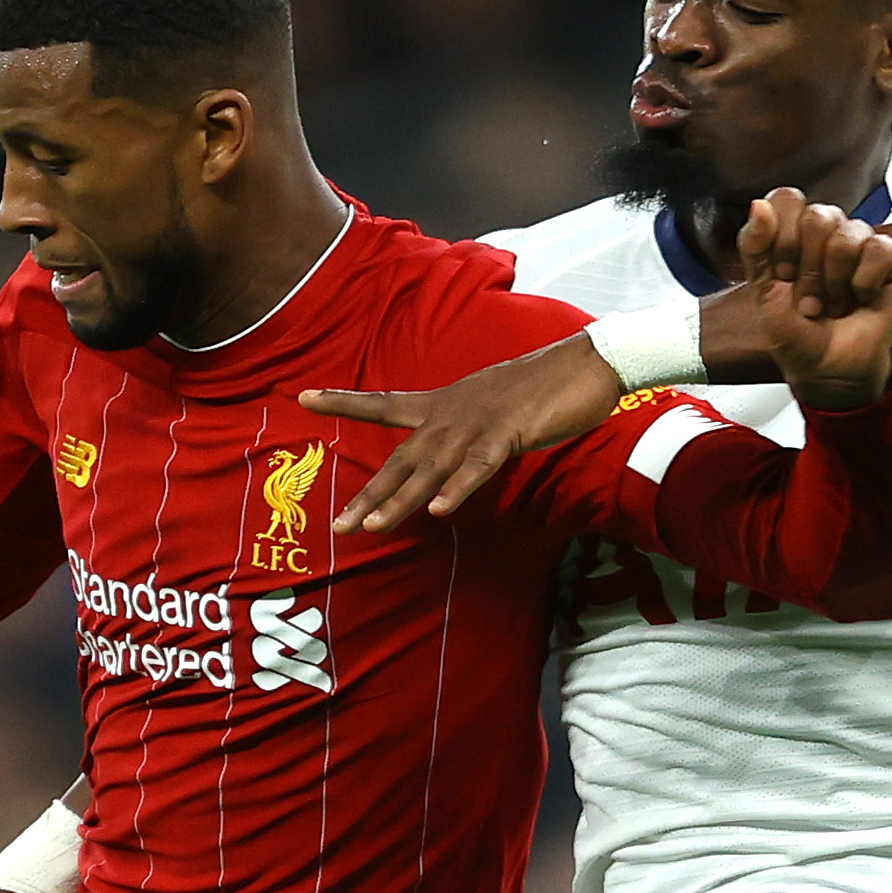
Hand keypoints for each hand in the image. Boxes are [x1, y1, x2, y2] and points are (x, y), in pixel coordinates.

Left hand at [294, 334, 625, 532]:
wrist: (587, 364)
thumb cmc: (541, 389)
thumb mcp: (489, 409)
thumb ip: (463, 434)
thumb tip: (446, 457)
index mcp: (444, 404)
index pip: (383, 402)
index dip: (344, 401)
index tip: (304, 396)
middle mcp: (451, 415)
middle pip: (401, 460)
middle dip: (369, 495)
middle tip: (339, 525)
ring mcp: (477, 425)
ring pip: (431, 470)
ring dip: (401, 501)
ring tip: (372, 527)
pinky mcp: (508, 435)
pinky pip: (478, 468)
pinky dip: (457, 489)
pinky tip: (437, 511)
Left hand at [740, 186, 891, 410]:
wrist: (827, 370)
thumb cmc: (796, 333)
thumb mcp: (763, 292)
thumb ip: (754, 246)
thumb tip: (759, 205)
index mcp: (793, 231)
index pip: (788, 199)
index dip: (783, 238)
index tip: (783, 273)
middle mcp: (828, 231)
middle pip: (819, 216)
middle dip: (809, 269)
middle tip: (809, 298)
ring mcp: (860, 241)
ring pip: (847, 235)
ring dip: (835, 282)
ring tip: (833, 304)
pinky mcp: (891, 257)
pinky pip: (879, 248)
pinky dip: (864, 282)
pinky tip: (860, 298)